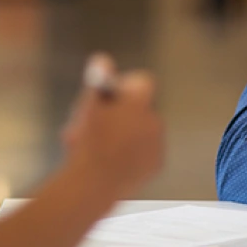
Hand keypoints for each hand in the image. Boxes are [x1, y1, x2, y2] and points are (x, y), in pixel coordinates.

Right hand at [62, 53, 163, 198]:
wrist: (94, 186)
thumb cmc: (88, 144)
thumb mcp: (88, 107)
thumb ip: (98, 79)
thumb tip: (103, 60)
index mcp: (139, 102)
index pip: (143, 81)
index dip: (126, 86)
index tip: (111, 96)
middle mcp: (154, 119)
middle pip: (140, 108)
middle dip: (123, 114)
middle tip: (98, 126)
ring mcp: (158, 144)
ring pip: (142, 131)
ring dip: (127, 134)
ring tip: (102, 148)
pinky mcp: (157, 164)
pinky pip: (146, 153)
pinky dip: (134, 155)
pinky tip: (113, 162)